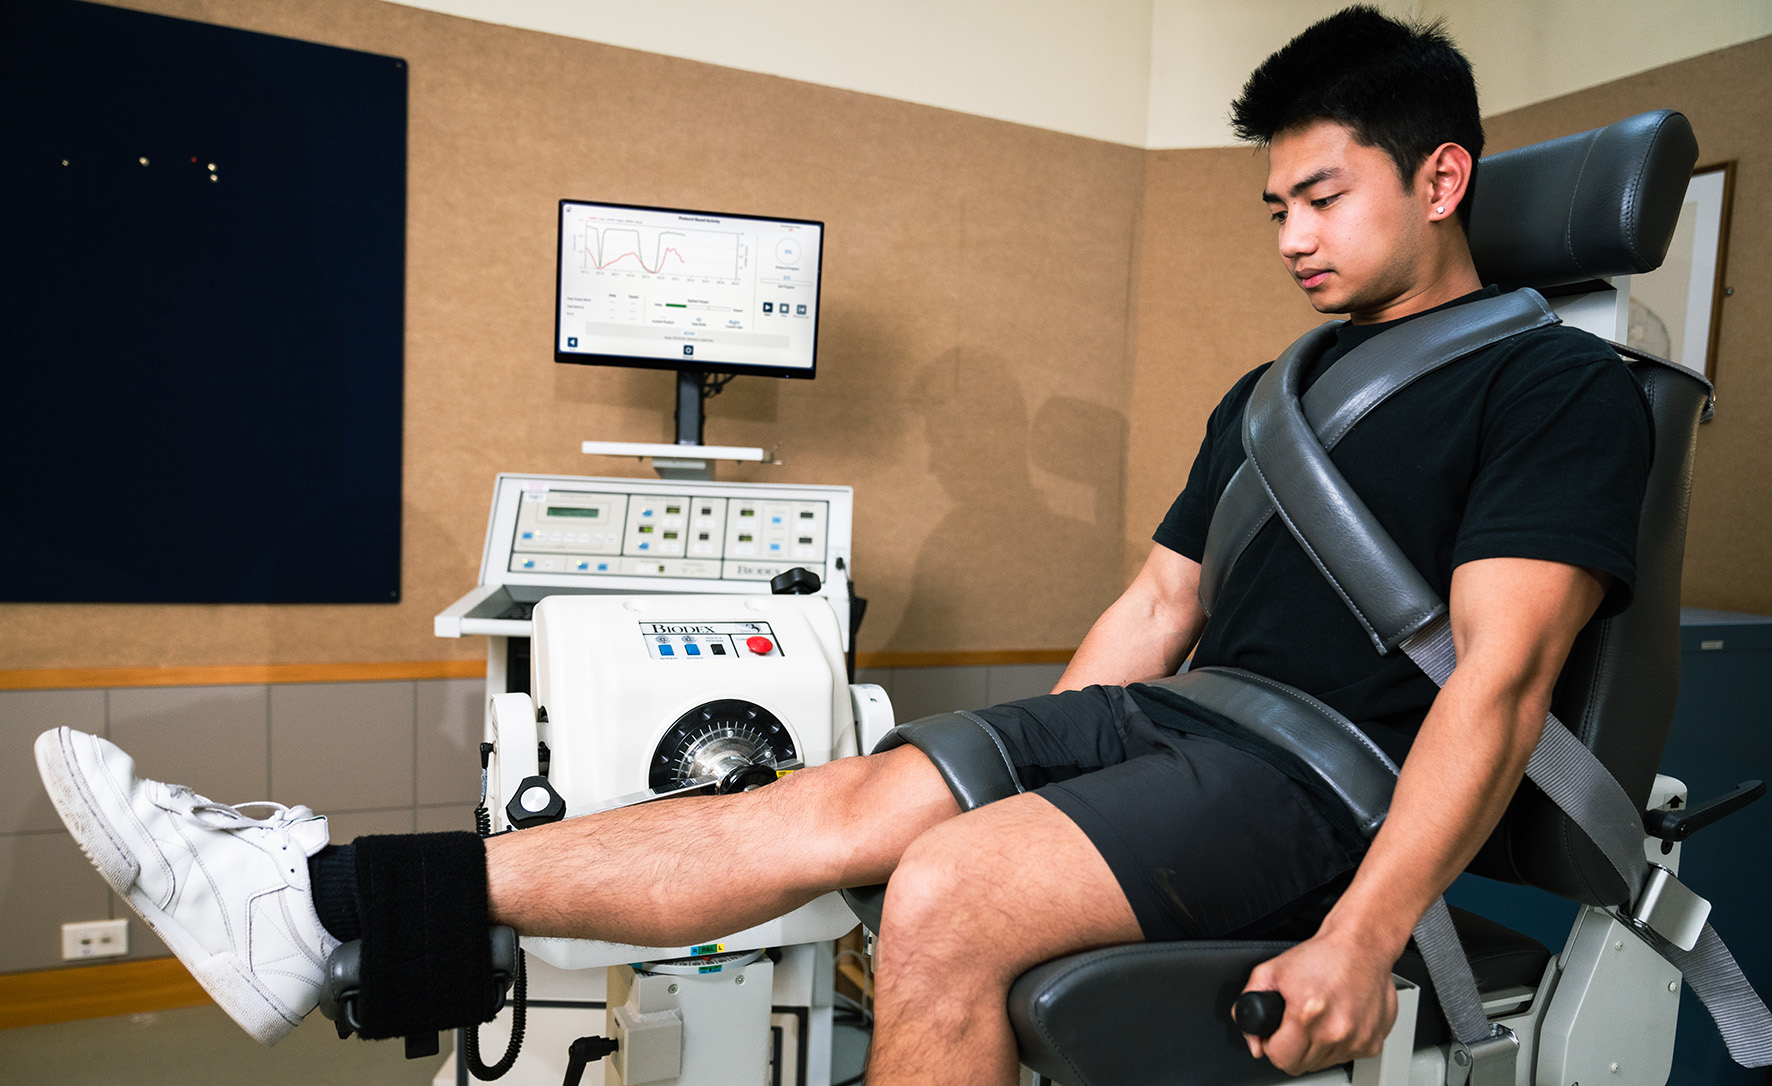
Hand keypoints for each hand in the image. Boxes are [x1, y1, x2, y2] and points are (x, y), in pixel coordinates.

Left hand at [1240, 928, 1397, 1073]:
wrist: (1362, 946)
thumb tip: (1253, 1040)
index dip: (1272, 1046)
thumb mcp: (1272, 971)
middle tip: (1296, 1024)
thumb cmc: (1321, 955)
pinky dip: (1338, 1044)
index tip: (1276, 1035)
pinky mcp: (1372, 1043)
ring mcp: (1357, 1039)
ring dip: (1316, 1046)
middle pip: (1301, 1064)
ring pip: (1323, 1063)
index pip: (1280, 1058)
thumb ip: (1250, 1002)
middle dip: (1292, 1048)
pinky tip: (1337, 1019)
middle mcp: (1335, 1030)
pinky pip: (1345, 1057)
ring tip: (1319, 1018)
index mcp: (1307, 1013)